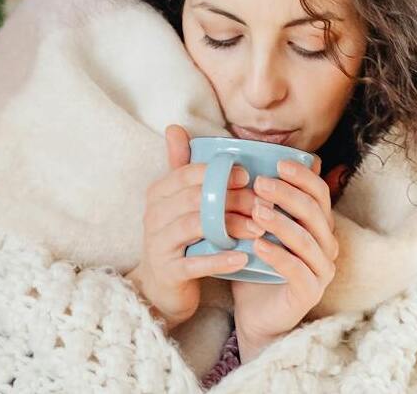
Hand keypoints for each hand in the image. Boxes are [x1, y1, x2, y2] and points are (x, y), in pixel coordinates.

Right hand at [125, 125, 263, 332]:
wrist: (160, 289)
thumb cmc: (176, 238)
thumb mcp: (175, 201)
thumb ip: (180, 166)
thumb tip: (175, 127)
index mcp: (157, 193)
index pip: (187, 174)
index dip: (218, 172)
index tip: (247, 175)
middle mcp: (153, 215)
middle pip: (196, 198)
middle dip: (232, 198)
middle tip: (262, 202)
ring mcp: (159, 243)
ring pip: (198, 226)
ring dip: (232, 226)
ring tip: (259, 228)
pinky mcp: (168, 271)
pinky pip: (196, 262)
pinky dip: (221, 259)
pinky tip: (244, 257)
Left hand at [230, 156, 338, 359]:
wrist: (252, 310)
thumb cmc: (252, 258)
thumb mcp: (249, 221)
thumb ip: (243, 188)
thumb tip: (228, 151)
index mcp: (315, 221)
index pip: (318, 190)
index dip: (302, 175)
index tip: (277, 163)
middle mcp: (325, 242)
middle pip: (314, 210)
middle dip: (287, 194)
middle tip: (260, 184)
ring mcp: (321, 268)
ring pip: (307, 239)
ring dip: (281, 222)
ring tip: (256, 211)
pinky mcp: (310, 292)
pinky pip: (299, 271)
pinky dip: (279, 255)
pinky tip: (257, 245)